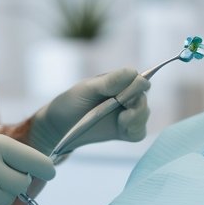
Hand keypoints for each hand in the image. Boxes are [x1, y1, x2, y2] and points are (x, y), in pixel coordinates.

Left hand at [28, 68, 149, 155]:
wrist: (59, 128)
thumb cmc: (70, 103)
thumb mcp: (86, 90)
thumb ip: (109, 82)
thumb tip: (134, 72)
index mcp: (117, 82)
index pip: (139, 79)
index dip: (138, 85)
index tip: (126, 95)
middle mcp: (124, 96)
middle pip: (143, 97)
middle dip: (137, 104)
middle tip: (124, 111)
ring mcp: (125, 114)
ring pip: (144, 114)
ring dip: (137, 117)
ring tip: (122, 120)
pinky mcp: (124, 131)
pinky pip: (139, 132)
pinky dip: (135, 130)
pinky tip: (123, 129)